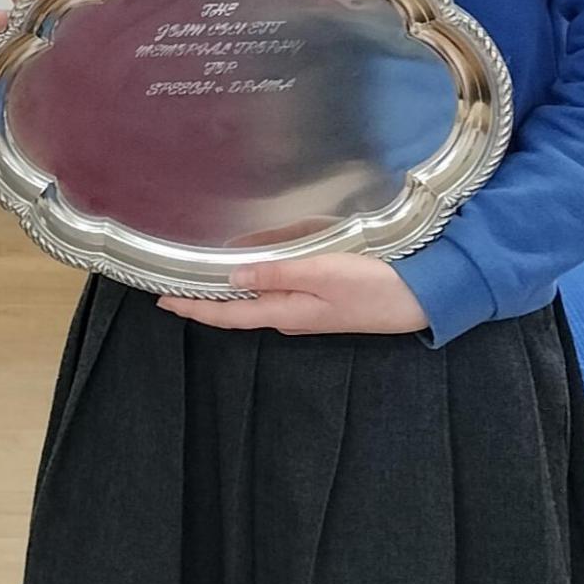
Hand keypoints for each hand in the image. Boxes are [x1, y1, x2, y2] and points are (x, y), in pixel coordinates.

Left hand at [158, 253, 429, 337]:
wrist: (422, 299)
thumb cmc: (373, 285)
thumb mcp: (321, 274)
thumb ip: (277, 274)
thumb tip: (232, 279)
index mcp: (284, 312)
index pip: (226, 314)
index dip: (193, 307)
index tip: (161, 299)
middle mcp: (289, 315)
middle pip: (237, 310)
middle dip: (205, 299)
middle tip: (175, 284)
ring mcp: (306, 311)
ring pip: (256, 300)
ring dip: (228, 291)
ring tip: (202, 275)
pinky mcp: (322, 302)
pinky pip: (278, 291)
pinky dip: (256, 281)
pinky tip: (251, 267)